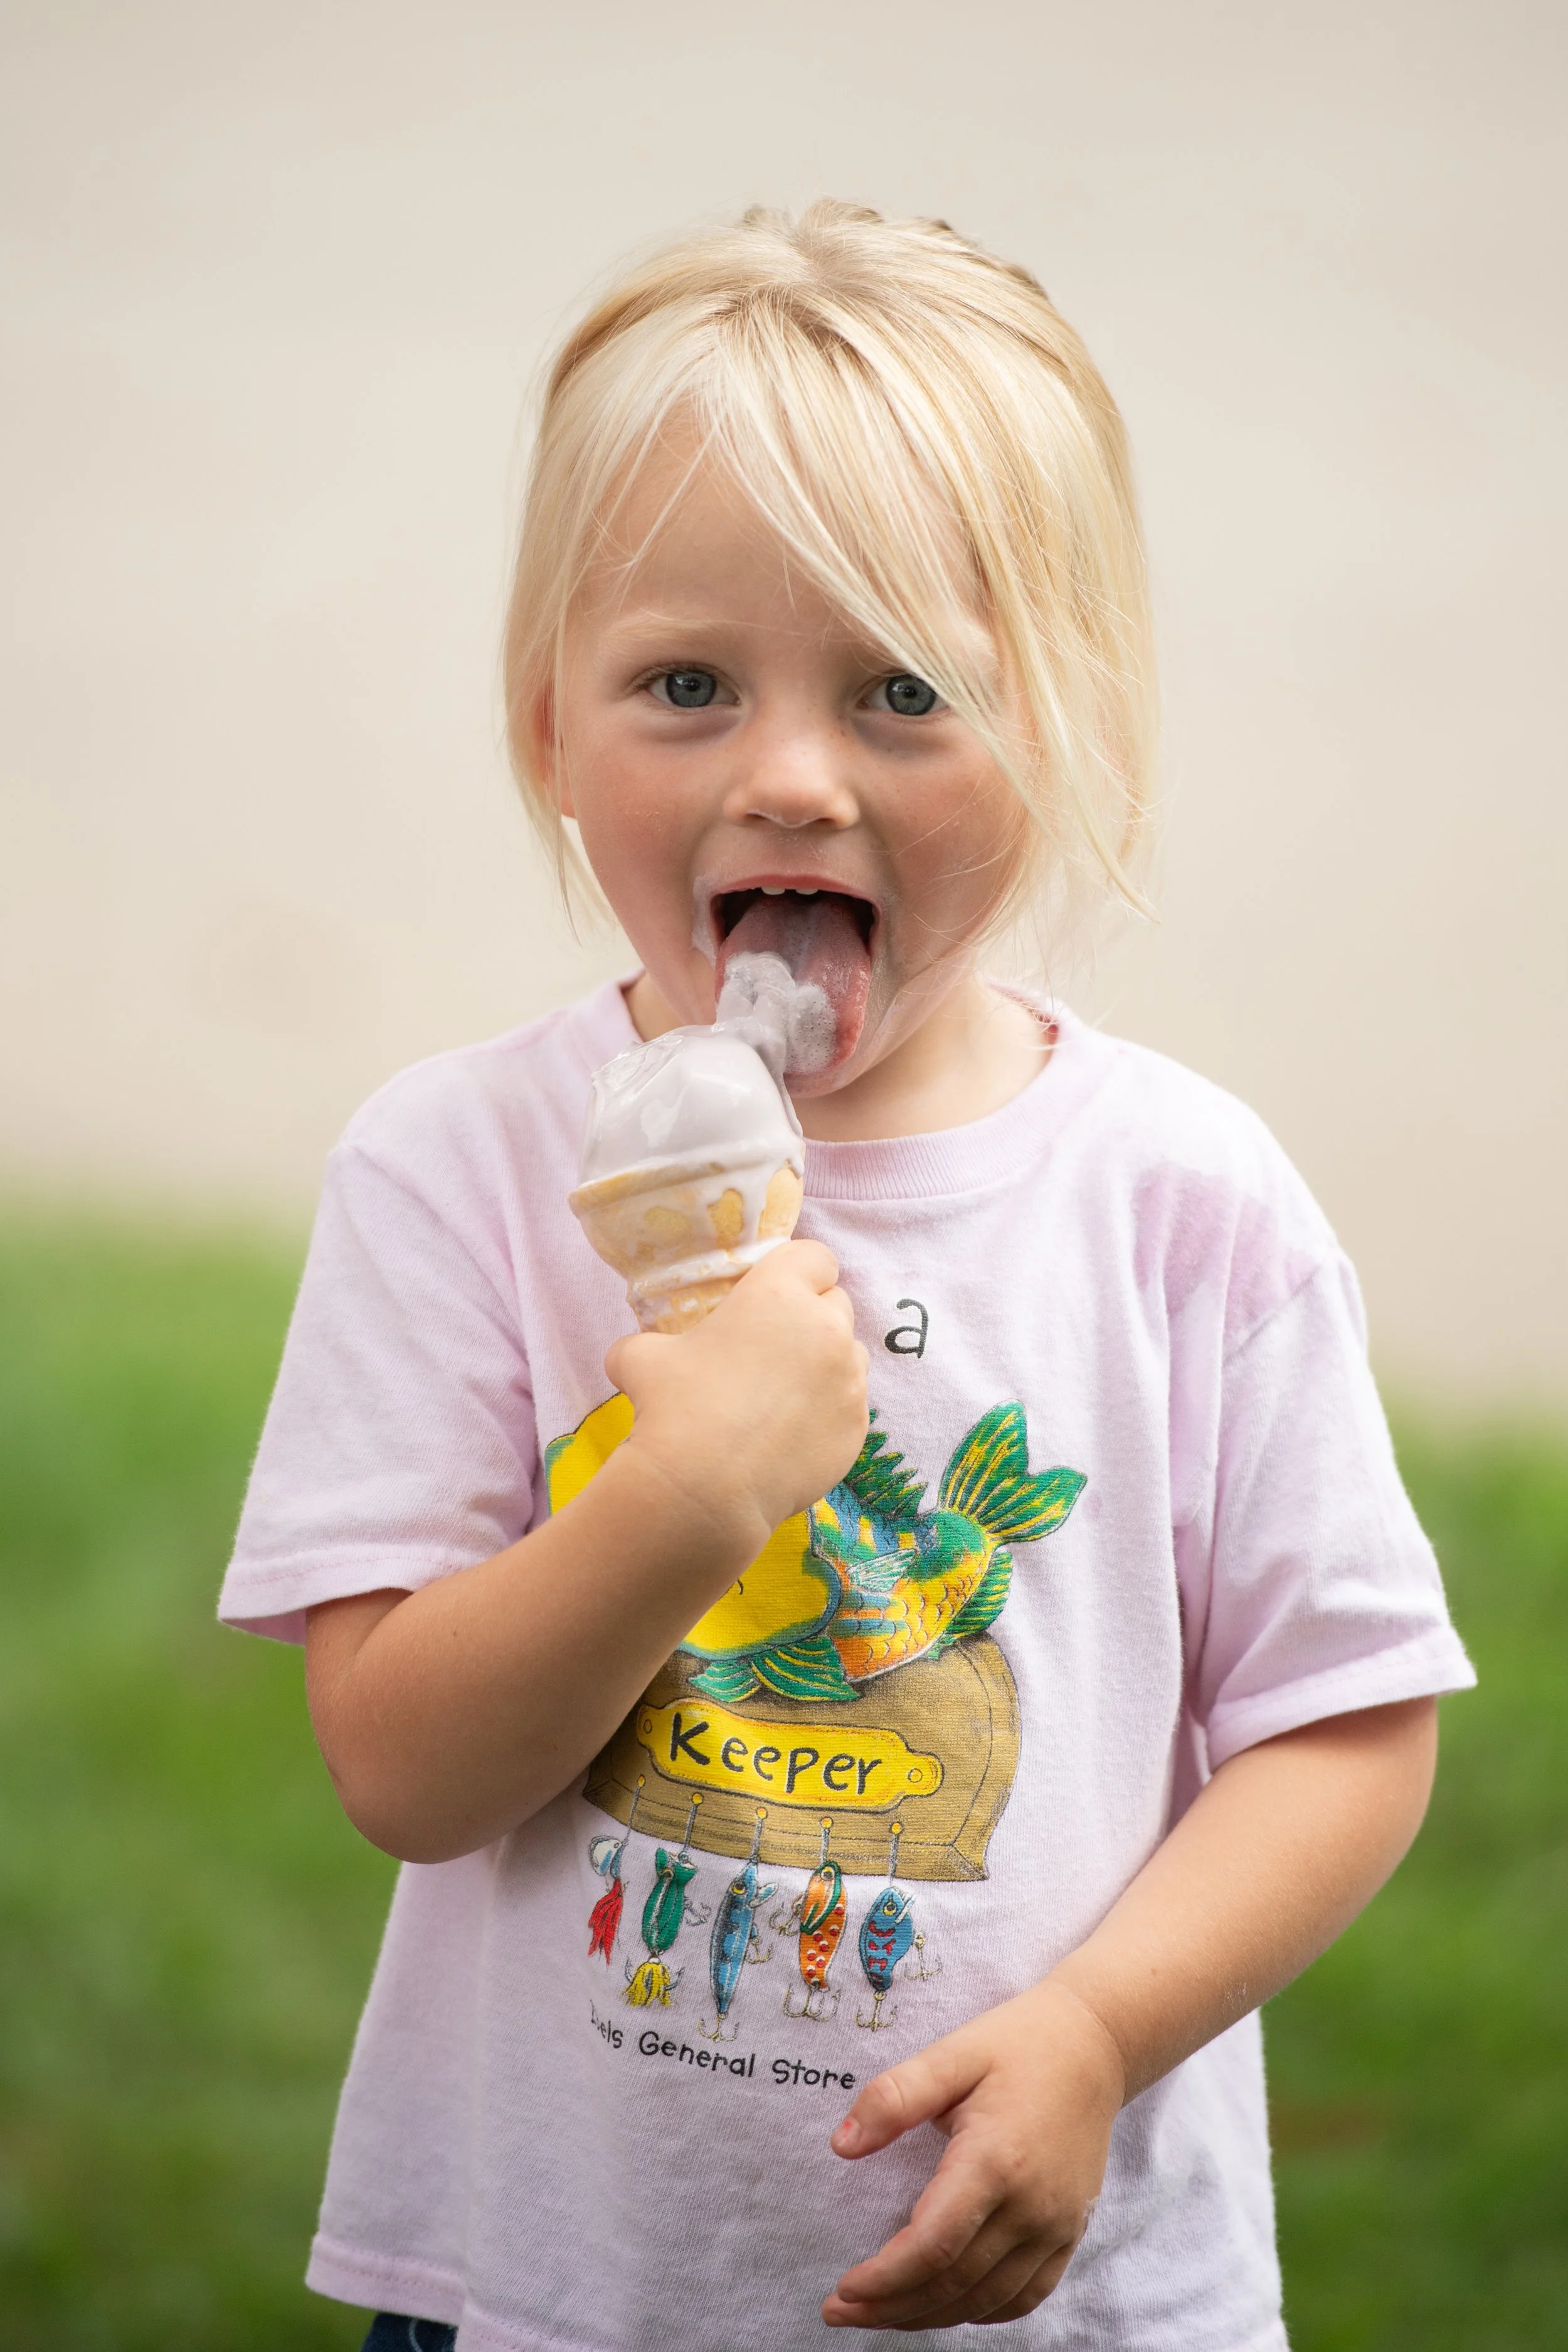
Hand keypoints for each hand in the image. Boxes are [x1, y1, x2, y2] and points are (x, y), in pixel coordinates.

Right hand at [605, 1239, 868, 1550]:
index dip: (797, 1271)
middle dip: (812, 1316)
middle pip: (836, 1304)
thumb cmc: (673, 1408)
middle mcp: (826, 1329)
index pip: (814, 1257)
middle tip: (774, 1346)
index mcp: (779, 1294)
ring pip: (850, 1355)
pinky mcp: (857, 1427)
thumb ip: (647, 1343)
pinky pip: (850, 1405)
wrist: (705, 1488)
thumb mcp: (641, 1358)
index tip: (776, 1292)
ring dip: (826, 1363)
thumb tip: (632, 1356)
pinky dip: (828, 1411)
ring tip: (784, 1394)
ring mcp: (848, 1380)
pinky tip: (791, 1433)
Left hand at [822, 1981, 1124, 2330]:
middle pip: (953, 2284)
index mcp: (995, 2161)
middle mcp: (1030, 2206)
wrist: (1094, 2044)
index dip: (883, 2279)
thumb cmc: (1018, 2043)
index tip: (842, 2290)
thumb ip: (893, 2097)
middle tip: (840, 2311)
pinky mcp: (1070, 2231)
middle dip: (890, 2307)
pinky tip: (947, 2306)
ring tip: (881, 2313)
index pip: (931, 2247)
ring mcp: (1056, 2225)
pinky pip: (1027, 2295)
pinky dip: (982, 2313)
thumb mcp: (951, 2053)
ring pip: (986, 2300)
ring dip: (928, 2316)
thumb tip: (841, 2146)